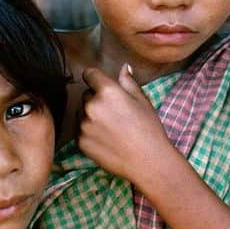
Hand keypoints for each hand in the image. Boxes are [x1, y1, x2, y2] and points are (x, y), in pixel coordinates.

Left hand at [77, 65, 172, 186]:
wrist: (147, 161)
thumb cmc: (149, 129)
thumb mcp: (142, 101)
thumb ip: (128, 82)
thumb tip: (123, 67)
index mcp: (107, 92)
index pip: (90, 74)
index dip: (95, 78)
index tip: (100, 84)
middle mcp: (91, 106)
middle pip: (86, 95)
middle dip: (96, 100)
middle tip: (115, 114)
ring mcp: (84, 125)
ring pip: (82, 113)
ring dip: (91, 117)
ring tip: (112, 129)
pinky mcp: (80, 142)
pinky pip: (80, 130)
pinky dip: (89, 133)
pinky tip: (107, 139)